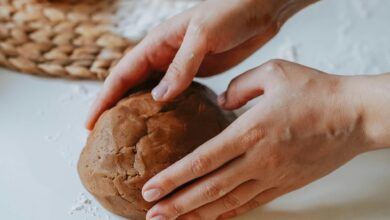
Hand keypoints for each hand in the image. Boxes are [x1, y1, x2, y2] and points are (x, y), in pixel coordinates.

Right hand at [86, 0, 316, 129]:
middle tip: (103, 136)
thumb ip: (182, 65)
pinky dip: (166, 110)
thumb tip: (158, 97)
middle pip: (131, 85)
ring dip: (137, 111)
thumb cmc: (230, 11)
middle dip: (114, 108)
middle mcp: (164, 55)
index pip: (122, 74)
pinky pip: (176, 94)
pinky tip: (165, 125)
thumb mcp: (203, 35)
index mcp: (158, 43)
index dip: (104, 98)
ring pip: (151, 91)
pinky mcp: (198, 73)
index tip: (90, 122)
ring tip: (128, 136)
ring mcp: (180, 65)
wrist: (260, 8)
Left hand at [142, 60, 373, 219]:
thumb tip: (221, 102)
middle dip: (178, 204)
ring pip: (228, 201)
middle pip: (210, 188)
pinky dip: (229, 213)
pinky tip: (213, 218)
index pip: (203, 160)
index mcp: (251, 130)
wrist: (355, 115)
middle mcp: (259, 159)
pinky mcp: (285, 184)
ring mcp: (273, 176)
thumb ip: (239, 87)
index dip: (174, 177)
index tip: (151, 189)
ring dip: (199, 214)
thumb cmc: (316, 92)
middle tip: (153, 215)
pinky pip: (251, 203)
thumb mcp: (273, 73)